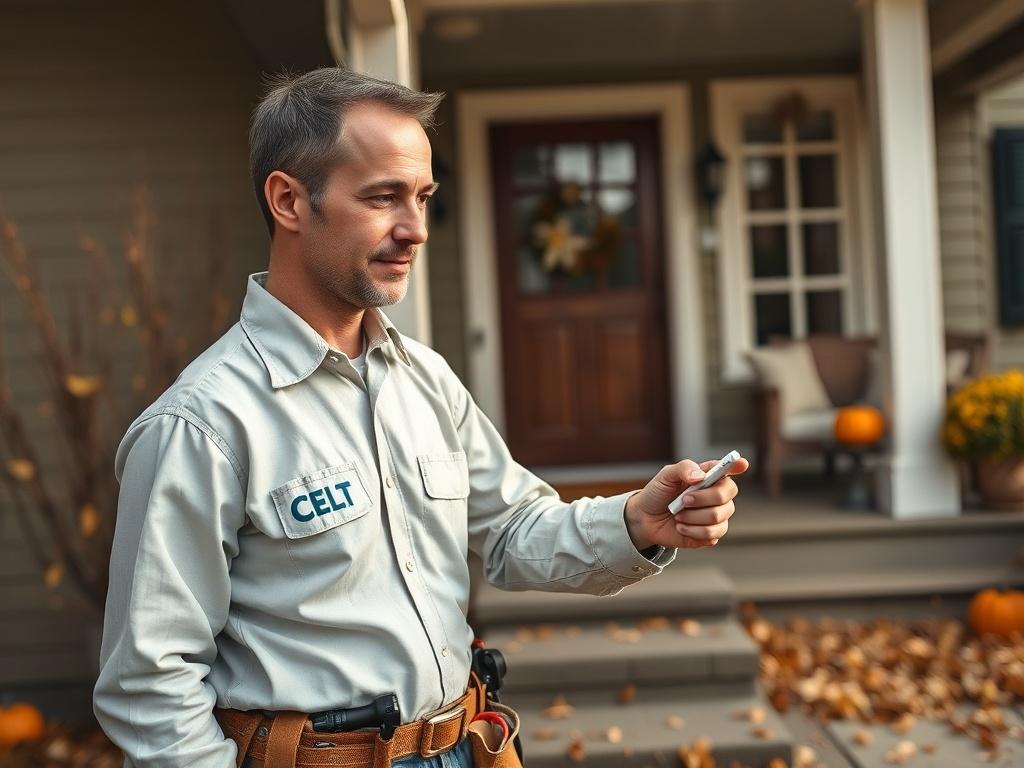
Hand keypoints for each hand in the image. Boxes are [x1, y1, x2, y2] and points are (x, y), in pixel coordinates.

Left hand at [624, 456, 748, 550]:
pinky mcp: (711, 534)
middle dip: (703, 497)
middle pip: (727, 493)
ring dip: (693, 516)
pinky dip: (692, 531)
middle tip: (684, 499)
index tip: (742, 464)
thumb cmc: (658, 493)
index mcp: (708, 476)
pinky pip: (712, 534)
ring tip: (678, 515)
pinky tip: (681, 527)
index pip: (727, 469)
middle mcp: (716, 494)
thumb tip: (700, 477)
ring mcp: (716, 515)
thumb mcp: (666, 475)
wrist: (645, 519)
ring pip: (718, 516)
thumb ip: (684, 468)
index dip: (736, 466)